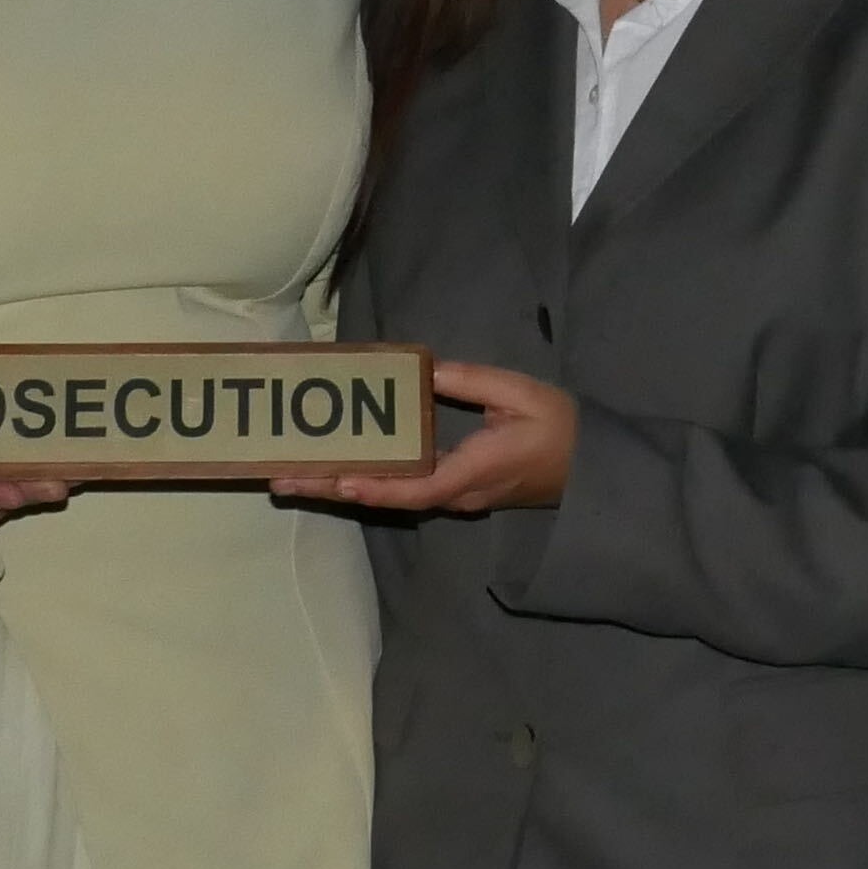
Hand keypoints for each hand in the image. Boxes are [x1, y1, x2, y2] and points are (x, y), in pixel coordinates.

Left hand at [275, 360, 574, 516]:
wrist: (587, 468)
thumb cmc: (557, 428)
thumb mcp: (522, 395)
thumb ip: (473, 382)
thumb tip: (426, 369)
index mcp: (472, 472)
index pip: (417, 488)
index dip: (377, 487)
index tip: (341, 481)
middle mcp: (455, 493)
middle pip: (386, 498)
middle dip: (332, 488)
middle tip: (280, 480)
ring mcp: (452, 495)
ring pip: (388, 495)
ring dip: (340, 486)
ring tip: (291, 476)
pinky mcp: (451, 488)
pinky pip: (402, 488)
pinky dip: (365, 480)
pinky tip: (335, 469)